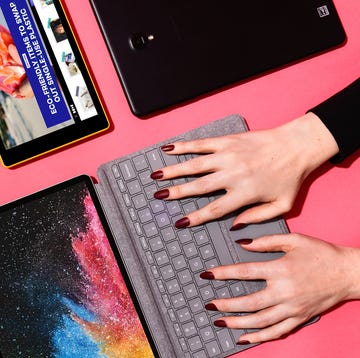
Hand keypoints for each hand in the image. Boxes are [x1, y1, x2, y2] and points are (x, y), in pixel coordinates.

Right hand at [152, 113, 338, 227]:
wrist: (298, 146)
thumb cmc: (291, 177)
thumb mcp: (282, 205)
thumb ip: (257, 218)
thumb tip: (234, 226)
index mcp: (245, 193)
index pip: (214, 209)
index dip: (195, 217)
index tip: (180, 222)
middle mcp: (233, 174)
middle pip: (198, 186)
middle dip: (176, 192)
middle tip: (158, 196)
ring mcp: (229, 155)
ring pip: (195, 164)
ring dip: (173, 170)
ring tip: (156, 175)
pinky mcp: (228, 141)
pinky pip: (202, 144)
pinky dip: (184, 146)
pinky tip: (169, 149)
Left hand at [201, 234, 359, 343]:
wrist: (347, 273)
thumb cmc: (320, 254)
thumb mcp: (293, 239)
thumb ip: (266, 241)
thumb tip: (242, 242)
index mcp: (281, 270)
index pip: (245, 272)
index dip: (223, 273)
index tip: (207, 275)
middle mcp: (285, 292)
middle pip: (249, 302)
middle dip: (226, 304)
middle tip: (209, 304)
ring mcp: (292, 308)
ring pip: (260, 321)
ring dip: (237, 323)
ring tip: (220, 321)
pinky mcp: (299, 318)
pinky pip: (276, 332)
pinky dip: (259, 337)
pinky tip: (244, 338)